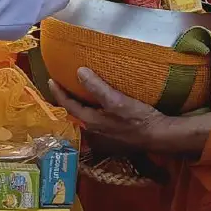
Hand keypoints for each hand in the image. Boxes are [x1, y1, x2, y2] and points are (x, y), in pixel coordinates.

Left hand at [49, 67, 165, 150]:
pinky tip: (98, 107)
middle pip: (75, 114)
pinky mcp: (114, 139)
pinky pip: (96, 123)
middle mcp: (93, 133)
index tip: (51, 80)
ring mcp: (103, 138)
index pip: (68, 106)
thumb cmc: (138, 119)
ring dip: (80, 107)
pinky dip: (92, 112)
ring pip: (85, 119)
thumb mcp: (117, 101)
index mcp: (90, 122)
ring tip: (78, 94)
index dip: (58, 93)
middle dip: (68, 101)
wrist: (159, 136)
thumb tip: (79, 71)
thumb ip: (97, 87)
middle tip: (62, 87)